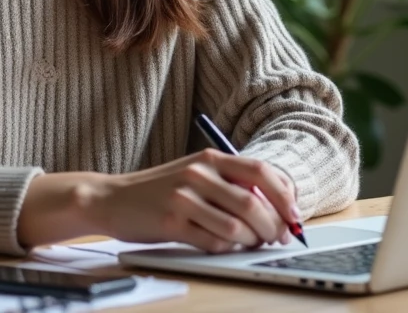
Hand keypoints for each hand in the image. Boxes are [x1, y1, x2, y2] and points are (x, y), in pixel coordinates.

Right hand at [90, 148, 299, 252]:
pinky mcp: (170, 223)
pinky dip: (227, 250)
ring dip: (250, 242)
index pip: (262, 172)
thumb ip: (231, 184)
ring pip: (236, 227)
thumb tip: (277, 207)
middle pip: (253, 203)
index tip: (295, 216)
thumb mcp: (196, 175)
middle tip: (278, 239)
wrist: (112, 198)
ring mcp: (183, 198)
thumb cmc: (161, 190)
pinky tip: (225, 246)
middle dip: (274, 226)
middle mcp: (199, 174)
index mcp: (211, 158)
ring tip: (250, 244)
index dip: (286, 196)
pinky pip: (212, 243)